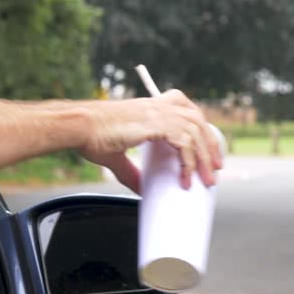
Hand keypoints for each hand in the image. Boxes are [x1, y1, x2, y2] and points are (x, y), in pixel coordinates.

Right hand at [81, 89, 222, 192]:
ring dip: (205, 157)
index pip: (186, 109)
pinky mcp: (155, 124)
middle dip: (210, 145)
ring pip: (196, 131)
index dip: (200, 128)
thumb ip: (131, 171)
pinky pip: (184, 142)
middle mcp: (157, 106)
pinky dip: (189, 162)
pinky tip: (186, 178)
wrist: (78, 126)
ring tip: (206, 179)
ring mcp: (157, 113)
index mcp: (149, 107)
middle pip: (198, 119)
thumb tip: (142, 188)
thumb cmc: (90, 136)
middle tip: (214, 168)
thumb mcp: (116, 156)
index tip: (206, 148)